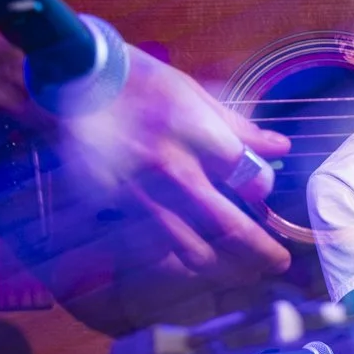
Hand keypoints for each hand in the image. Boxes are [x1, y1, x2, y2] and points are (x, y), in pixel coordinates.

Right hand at [53, 46, 291, 285]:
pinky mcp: (117, 209)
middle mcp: (173, 171)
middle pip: (228, 228)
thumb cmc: (139, 81)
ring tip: (245, 273)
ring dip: (225, 269)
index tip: (265, 198)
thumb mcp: (194, 91)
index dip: (264, 194)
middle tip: (279, 264)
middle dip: (260, 254)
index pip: (248, 178)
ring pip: (192, 250)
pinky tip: (196, 262)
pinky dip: (181, 262)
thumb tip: (279, 148)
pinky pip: (157, 247)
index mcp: (196, 135)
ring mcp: (143, 196)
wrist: (74, 82)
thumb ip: (238, 127)